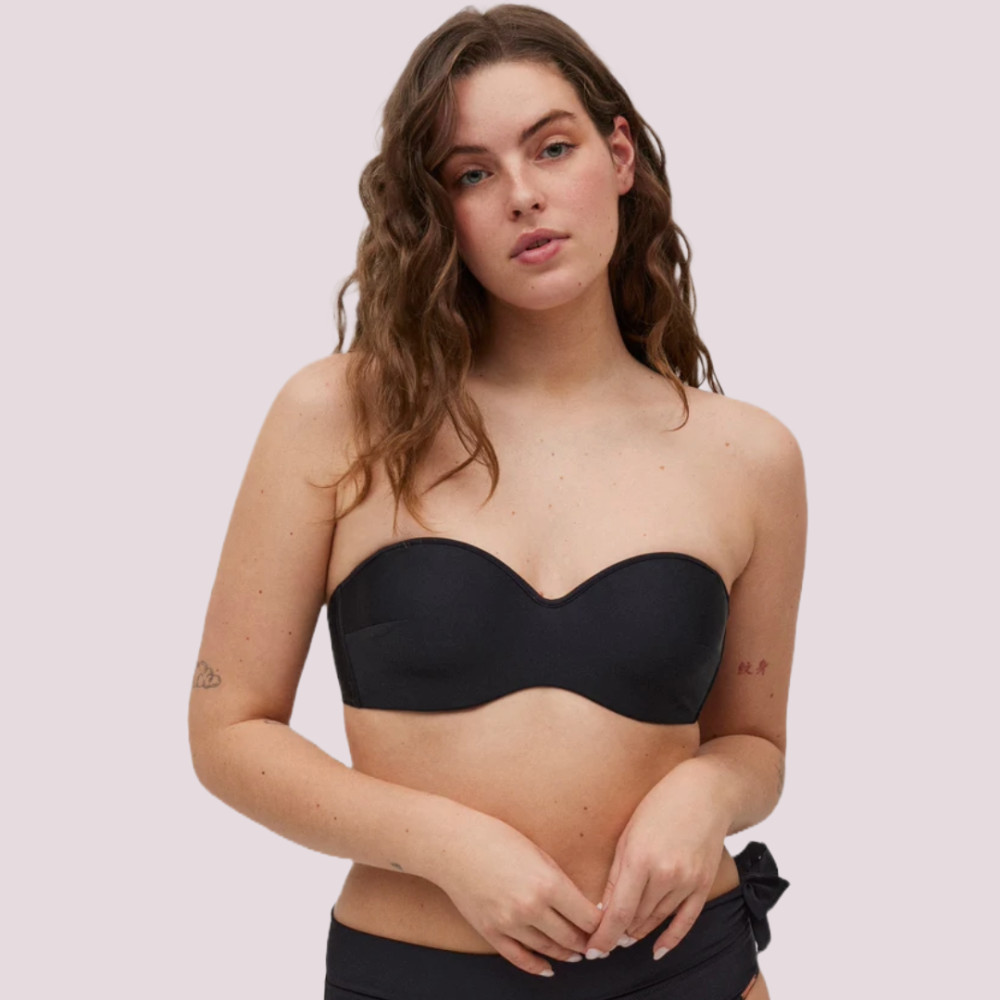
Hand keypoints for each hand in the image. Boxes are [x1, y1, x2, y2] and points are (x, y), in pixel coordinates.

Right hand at [435, 812, 602, 976]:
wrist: (452, 844)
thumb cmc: (493, 838)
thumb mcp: (538, 852)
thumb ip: (559, 880)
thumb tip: (579, 904)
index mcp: (548, 883)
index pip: (587, 917)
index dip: (603, 925)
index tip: (608, 925)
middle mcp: (531, 907)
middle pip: (572, 937)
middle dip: (588, 942)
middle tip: (597, 943)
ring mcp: (510, 924)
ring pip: (549, 950)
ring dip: (567, 954)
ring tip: (577, 953)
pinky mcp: (492, 932)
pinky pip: (520, 958)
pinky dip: (538, 967)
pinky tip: (548, 968)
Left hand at [584, 763, 730, 960]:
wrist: (706, 793)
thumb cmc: (659, 805)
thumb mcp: (628, 834)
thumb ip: (616, 874)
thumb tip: (603, 908)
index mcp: (640, 859)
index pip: (618, 913)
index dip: (603, 936)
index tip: (592, 950)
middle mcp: (665, 875)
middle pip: (636, 919)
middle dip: (617, 934)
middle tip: (601, 942)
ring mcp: (688, 882)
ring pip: (657, 920)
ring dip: (638, 933)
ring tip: (622, 939)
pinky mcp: (703, 885)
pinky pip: (686, 921)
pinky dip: (671, 938)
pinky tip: (657, 950)